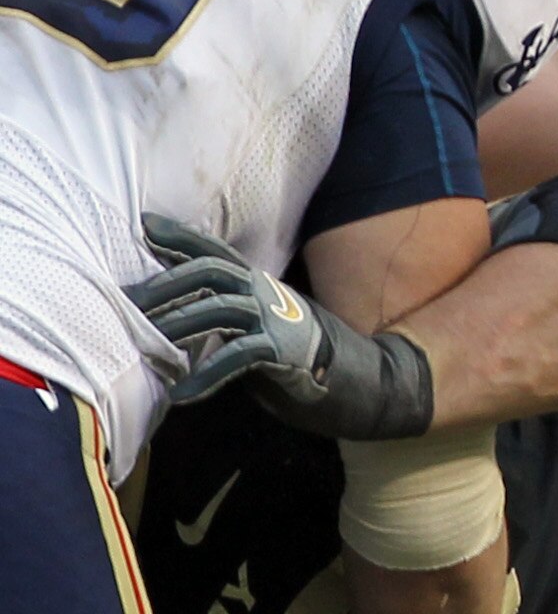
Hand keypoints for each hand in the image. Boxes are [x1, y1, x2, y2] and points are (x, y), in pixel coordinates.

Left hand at [126, 216, 433, 437]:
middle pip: (212, 273)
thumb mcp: (266, 325)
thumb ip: (233, 314)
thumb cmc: (305, 355)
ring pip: (219, 309)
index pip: (216, 253)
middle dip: (168, 284)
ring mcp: (278, 320)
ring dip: (179, 326)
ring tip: (149, 347)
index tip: (144, 224)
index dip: (181, 238)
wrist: (364, 378)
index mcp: (261, 285)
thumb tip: (185, 315)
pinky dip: (206, 376)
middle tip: (131, 302)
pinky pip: (239, 357)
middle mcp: (268, 294)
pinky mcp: (284, 351)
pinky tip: (181, 394)